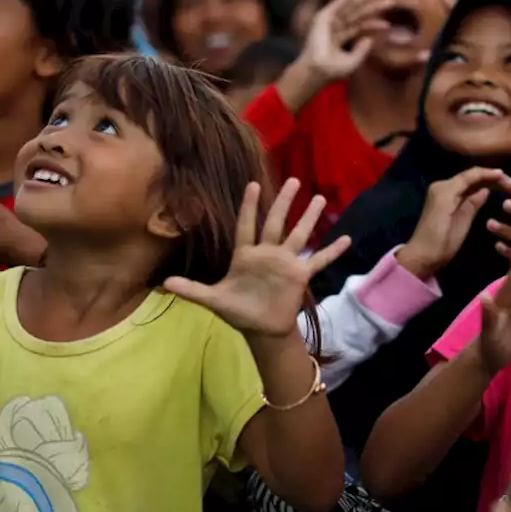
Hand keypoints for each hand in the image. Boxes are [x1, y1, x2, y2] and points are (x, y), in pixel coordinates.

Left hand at [163, 177, 352, 337]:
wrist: (261, 330)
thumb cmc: (238, 311)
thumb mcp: (213, 300)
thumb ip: (192, 289)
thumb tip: (165, 283)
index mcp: (246, 255)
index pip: (247, 225)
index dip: (249, 206)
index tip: (253, 184)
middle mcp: (267, 253)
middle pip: (276, 222)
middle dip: (284, 202)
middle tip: (294, 181)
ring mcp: (286, 263)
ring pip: (299, 235)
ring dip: (309, 218)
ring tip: (319, 199)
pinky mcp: (300, 275)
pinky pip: (318, 260)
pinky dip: (332, 251)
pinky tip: (346, 238)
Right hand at [297, 0, 394, 82]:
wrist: (318, 70)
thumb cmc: (332, 70)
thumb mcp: (353, 62)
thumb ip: (362, 50)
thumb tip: (371, 39)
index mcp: (340, 38)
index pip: (359, 27)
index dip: (373, 24)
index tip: (388, 24)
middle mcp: (335, 27)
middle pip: (357, 14)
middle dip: (371, 5)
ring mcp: (329, 21)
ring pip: (350, 7)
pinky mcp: (323, 17)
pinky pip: (338, 4)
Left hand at [395, 167, 510, 279]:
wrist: (420, 256)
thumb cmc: (440, 245)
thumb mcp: (460, 226)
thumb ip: (472, 205)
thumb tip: (486, 189)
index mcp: (445, 191)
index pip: (470, 175)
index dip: (489, 173)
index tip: (506, 175)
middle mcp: (441, 186)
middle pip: (468, 176)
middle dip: (489, 177)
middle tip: (509, 182)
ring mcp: (439, 192)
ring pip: (465, 181)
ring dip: (483, 181)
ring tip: (503, 185)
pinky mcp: (440, 199)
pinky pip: (460, 188)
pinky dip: (474, 188)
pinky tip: (488, 191)